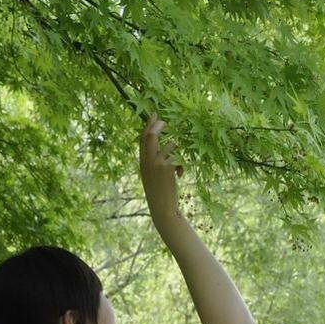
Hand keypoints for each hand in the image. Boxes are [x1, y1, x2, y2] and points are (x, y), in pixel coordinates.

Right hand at [139, 114, 182, 231]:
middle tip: (166, 122)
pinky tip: (180, 176)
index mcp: (142, 162)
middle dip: (159, 125)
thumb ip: (154, 161)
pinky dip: (181, 165)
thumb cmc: (160, 193)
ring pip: (171, 145)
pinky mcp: (167, 167)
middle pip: (151, 135)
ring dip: (177, 152)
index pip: (143, 139)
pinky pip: (178, 156)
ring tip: (178, 167)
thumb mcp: (153, 176)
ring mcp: (157, 163)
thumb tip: (165, 146)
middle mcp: (147, 161)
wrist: (162, 208)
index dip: (149, 125)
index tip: (154, 115)